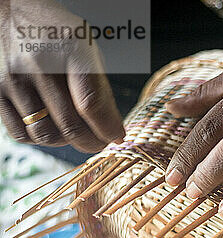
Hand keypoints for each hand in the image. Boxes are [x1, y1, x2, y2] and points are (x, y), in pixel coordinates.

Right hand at [0, 0, 123, 151]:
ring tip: (75, 134)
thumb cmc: (55, 34)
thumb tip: (112, 127)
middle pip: (69, 125)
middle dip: (91, 142)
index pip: (90, 103)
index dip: (106, 128)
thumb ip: (99, 86)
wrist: (9, 13)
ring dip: (66, 143)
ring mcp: (14, 79)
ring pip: (45, 134)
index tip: (116, 137)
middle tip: (100, 143)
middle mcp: (39, 65)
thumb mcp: (86, 48)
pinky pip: (20, 132)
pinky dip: (39, 138)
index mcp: (70, 50)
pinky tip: (50, 128)